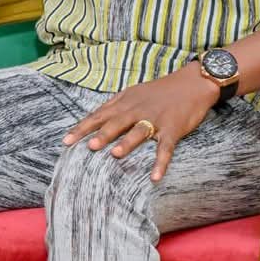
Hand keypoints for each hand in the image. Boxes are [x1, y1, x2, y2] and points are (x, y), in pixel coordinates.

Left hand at [62, 67, 221, 180]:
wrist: (193, 83)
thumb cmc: (160, 91)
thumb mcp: (133, 92)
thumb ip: (114, 105)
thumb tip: (92, 117)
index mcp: (125, 102)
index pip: (99, 115)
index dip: (83, 128)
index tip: (66, 141)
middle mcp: (137, 110)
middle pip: (116, 122)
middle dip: (102, 134)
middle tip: (88, 146)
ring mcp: (156, 119)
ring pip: (139, 131)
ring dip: (128, 143)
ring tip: (115, 154)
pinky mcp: (173, 129)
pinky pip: (166, 148)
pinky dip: (161, 162)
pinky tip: (155, 177)